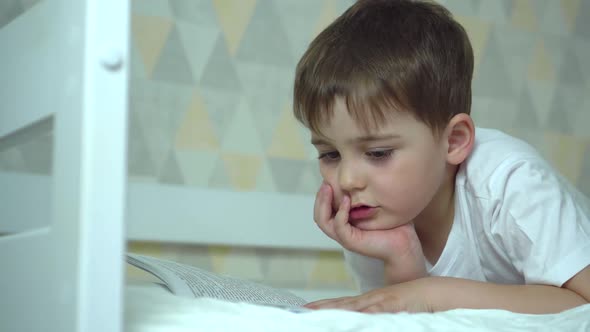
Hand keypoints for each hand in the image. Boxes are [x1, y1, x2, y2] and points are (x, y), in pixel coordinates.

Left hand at [305, 277, 434, 312]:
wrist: (434, 292)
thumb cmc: (413, 304)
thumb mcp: (389, 310)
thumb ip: (376, 314)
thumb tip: (361, 321)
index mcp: (369, 301)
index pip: (342, 304)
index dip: (323, 306)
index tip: (306, 309)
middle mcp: (371, 299)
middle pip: (341, 304)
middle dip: (321, 308)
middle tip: (301, 311)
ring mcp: (380, 301)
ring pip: (353, 307)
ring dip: (334, 310)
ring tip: (315, 313)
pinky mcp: (392, 304)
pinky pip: (376, 310)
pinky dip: (364, 314)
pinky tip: (352, 316)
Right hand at [314, 183, 425, 281]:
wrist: (405, 244)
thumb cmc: (394, 225)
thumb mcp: (377, 206)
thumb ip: (366, 195)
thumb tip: (363, 175)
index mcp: (345, 224)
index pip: (324, 210)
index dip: (323, 195)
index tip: (328, 179)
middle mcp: (341, 231)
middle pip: (319, 215)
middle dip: (320, 197)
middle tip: (325, 183)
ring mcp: (345, 237)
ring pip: (323, 221)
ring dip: (324, 203)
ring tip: (329, 188)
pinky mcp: (351, 241)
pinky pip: (339, 226)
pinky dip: (340, 212)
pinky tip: (347, 200)